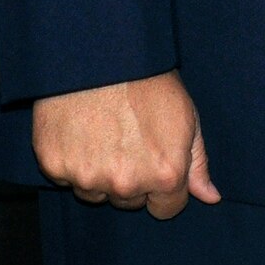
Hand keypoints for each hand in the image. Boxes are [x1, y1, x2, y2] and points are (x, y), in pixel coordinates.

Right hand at [32, 71, 219, 217]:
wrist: (104, 55)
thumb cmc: (152, 82)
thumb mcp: (187, 117)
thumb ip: (197, 163)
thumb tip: (210, 197)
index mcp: (164, 174)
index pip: (166, 209)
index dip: (165, 188)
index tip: (158, 164)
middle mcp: (125, 184)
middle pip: (131, 202)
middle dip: (134, 179)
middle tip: (131, 139)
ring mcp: (87, 178)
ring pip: (97, 193)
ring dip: (102, 173)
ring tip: (106, 132)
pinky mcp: (55, 168)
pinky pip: (67, 178)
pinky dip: (74, 161)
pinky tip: (83, 131)